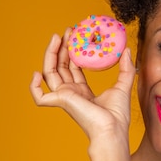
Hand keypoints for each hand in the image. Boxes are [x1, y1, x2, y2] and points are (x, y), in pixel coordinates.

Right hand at [30, 28, 135, 142]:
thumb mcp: (123, 85)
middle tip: (68, 31)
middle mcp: (71, 93)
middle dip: (63, 48)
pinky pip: (39, 97)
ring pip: (50, 73)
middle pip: (61, 67)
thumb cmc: (117, 115)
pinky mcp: (60, 101)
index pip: (73, 68)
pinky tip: (36, 73)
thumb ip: (126, 68)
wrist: (112, 129)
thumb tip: (126, 49)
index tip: (76, 36)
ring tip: (57, 37)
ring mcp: (64, 97)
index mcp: (83, 92)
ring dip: (51, 54)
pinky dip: (34, 87)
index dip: (73, 52)